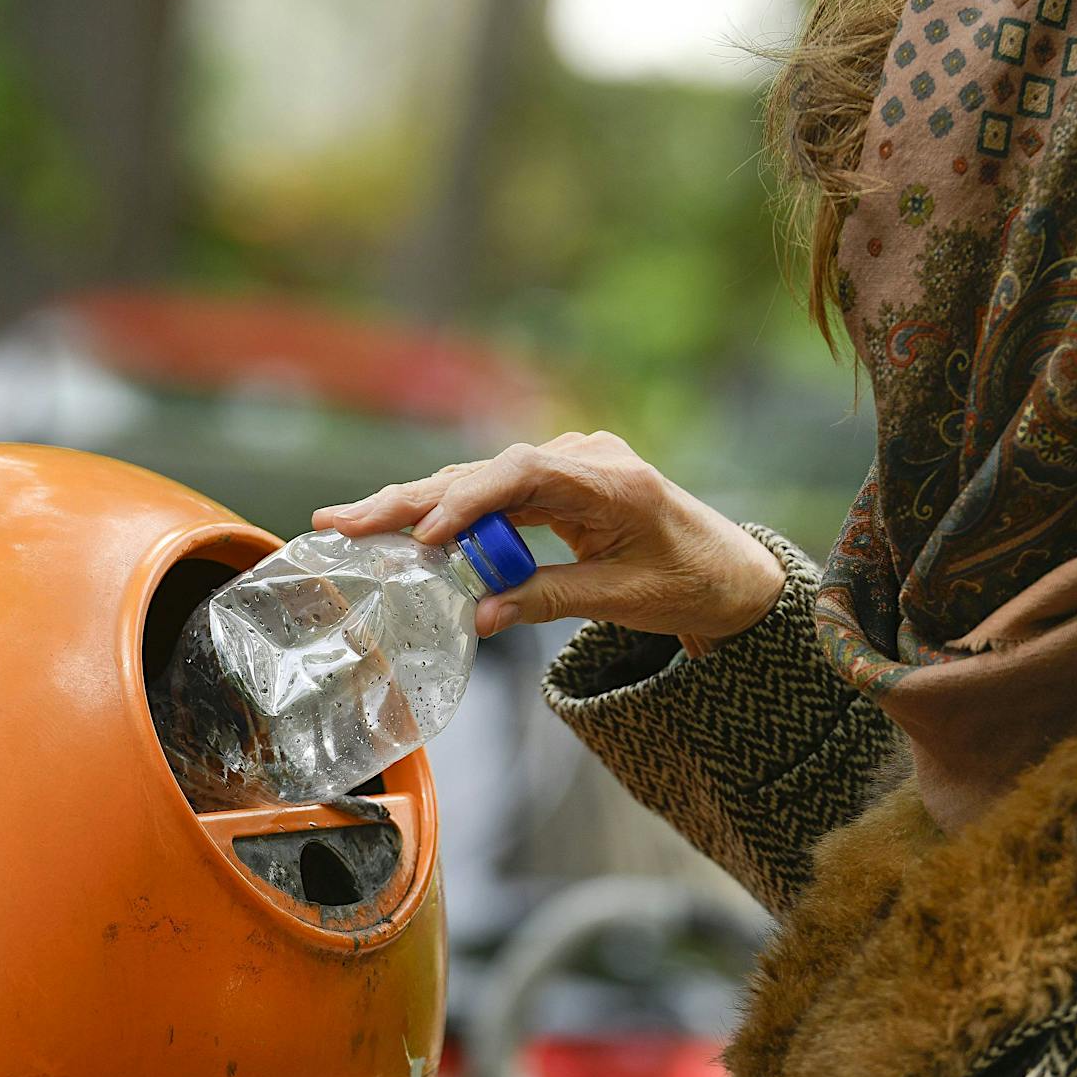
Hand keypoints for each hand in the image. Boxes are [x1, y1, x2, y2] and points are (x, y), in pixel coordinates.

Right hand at [313, 431, 785, 646]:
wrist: (732, 573)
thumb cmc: (690, 584)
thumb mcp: (624, 601)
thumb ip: (549, 600)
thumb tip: (477, 617)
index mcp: (611, 479)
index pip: (523, 475)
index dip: (467, 501)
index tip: (424, 534)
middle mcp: (585, 458)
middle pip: (486, 472)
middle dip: (413, 499)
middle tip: (344, 522)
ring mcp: (570, 466)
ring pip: (481, 482)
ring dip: (418, 506)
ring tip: (349, 525)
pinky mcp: (560, 484)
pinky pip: (496, 495)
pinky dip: (451, 515)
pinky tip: (400, 528)